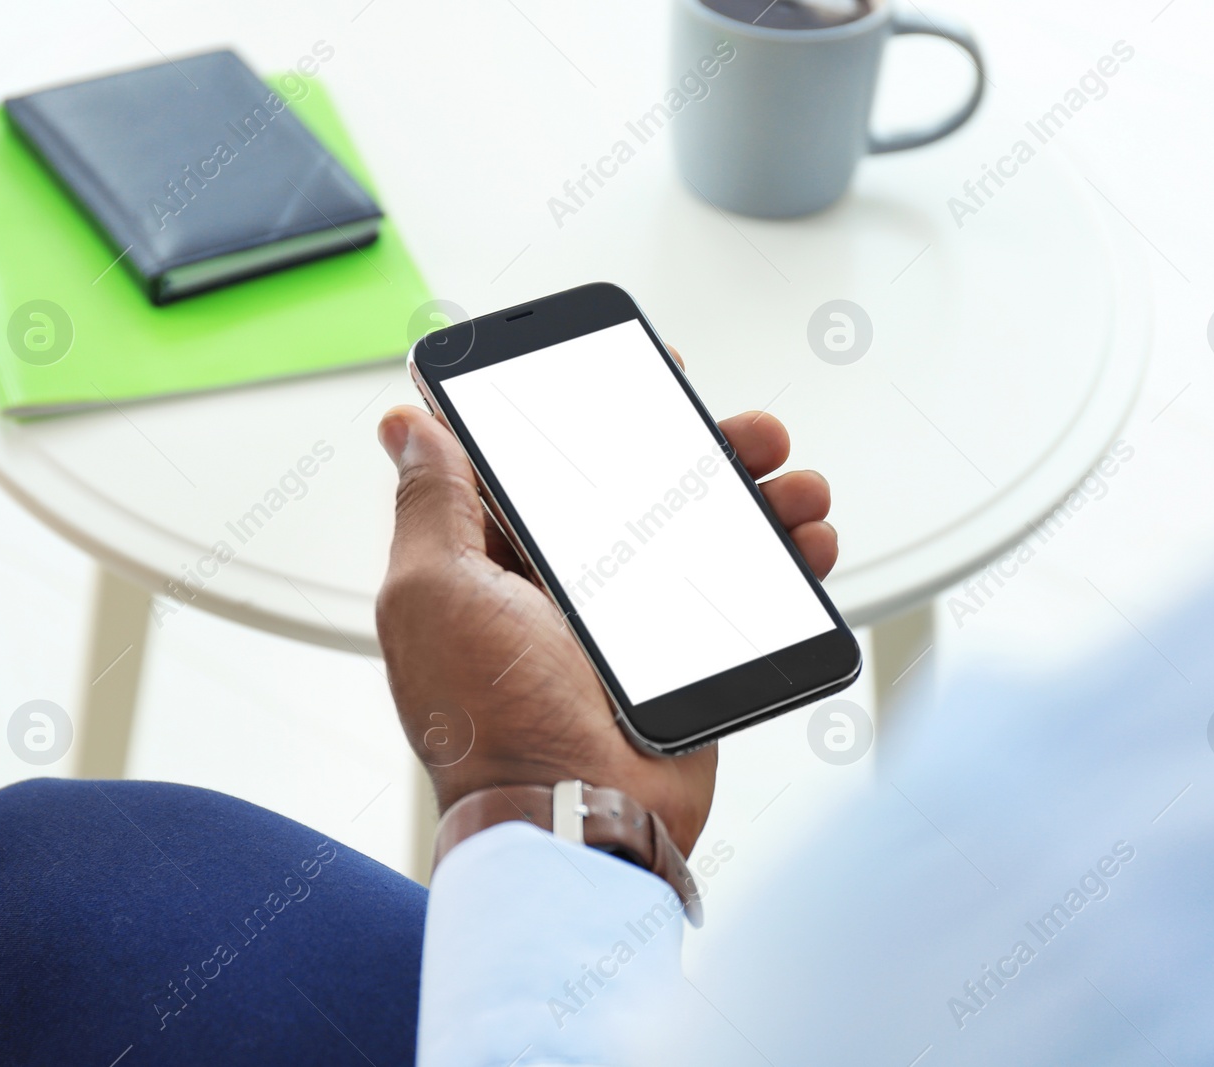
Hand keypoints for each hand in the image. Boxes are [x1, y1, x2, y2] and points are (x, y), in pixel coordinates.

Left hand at [374, 352, 837, 856]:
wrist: (574, 818)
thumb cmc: (493, 718)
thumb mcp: (436, 592)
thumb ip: (431, 502)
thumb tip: (407, 424)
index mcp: (496, 563)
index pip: (547, 464)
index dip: (592, 414)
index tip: (636, 372)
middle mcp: (564, 589)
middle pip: (641, 489)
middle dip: (699, 448)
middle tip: (741, 431)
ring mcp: (629, 626)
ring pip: (704, 534)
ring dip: (757, 496)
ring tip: (791, 483)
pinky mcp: (686, 660)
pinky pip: (742, 595)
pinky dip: (783, 561)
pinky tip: (806, 540)